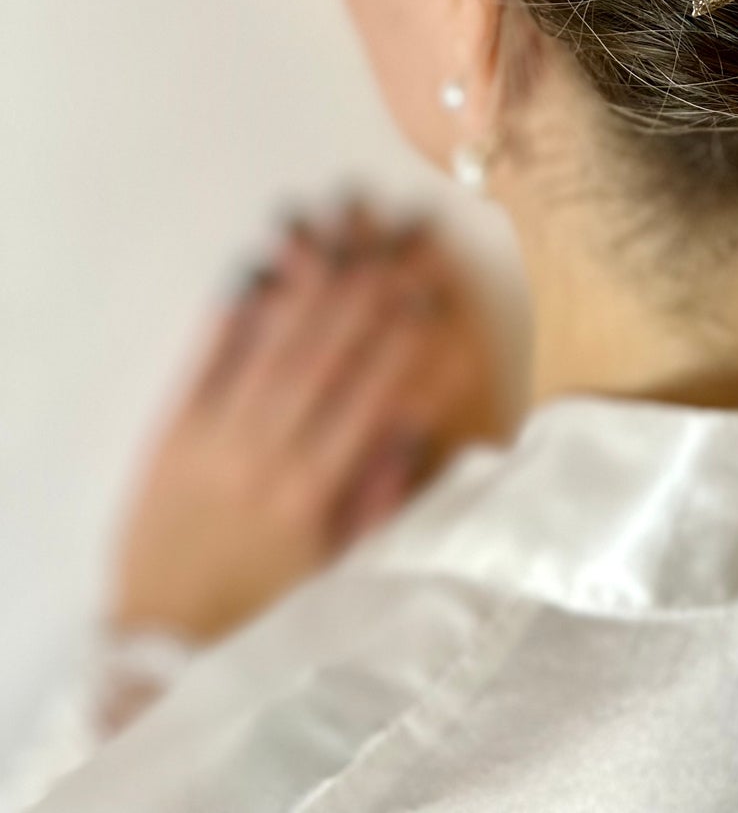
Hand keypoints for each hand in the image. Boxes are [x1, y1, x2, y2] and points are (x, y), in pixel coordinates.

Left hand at [109, 200, 505, 643]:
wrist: (162, 644)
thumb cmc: (263, 609)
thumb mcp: (335, 574)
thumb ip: (375, 503)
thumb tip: (412, 430)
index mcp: (311, 494)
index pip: (367, 397)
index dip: (401, 340)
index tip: (430, 290)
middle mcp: (264, 458)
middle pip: (322, 359)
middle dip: (362, 295)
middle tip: (392, 241)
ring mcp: (213, 441)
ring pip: (268, 351)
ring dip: (305, 289)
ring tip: (336, 239)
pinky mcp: (169, 435)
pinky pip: (202, 365)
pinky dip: (228, 317)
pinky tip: (253, 270)